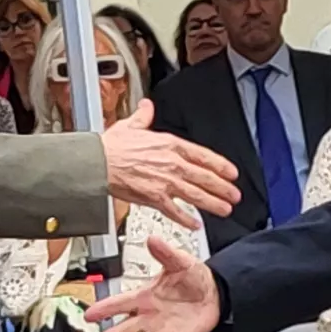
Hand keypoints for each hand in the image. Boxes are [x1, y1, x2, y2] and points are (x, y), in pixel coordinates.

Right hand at [84, 236, 220, 331]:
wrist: (216, 294)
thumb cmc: (195, 278)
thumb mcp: (180, 262)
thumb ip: (166, 253)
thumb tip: (153, 240)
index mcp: (145, 296)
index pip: (120, 303)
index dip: (104, 308)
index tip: (89, 314)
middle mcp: (148, 316)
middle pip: (123, 329)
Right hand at [101, 99, 241, 229]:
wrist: (97, 163)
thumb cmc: (111, 147)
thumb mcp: (130, 125)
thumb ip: (143, 117)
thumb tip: (146, 107)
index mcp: (170, 145)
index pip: (203, 155)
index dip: (221, 165)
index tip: (231, 173)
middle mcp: (172, 164)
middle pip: (205, 177)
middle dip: (223, 188)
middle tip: (234, 195)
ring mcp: (165, 182)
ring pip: (196, 195)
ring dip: (213, 203)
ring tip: (225, 209)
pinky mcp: (154, 198)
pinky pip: (175, 211)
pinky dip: (186, 219)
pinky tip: (195, 224)